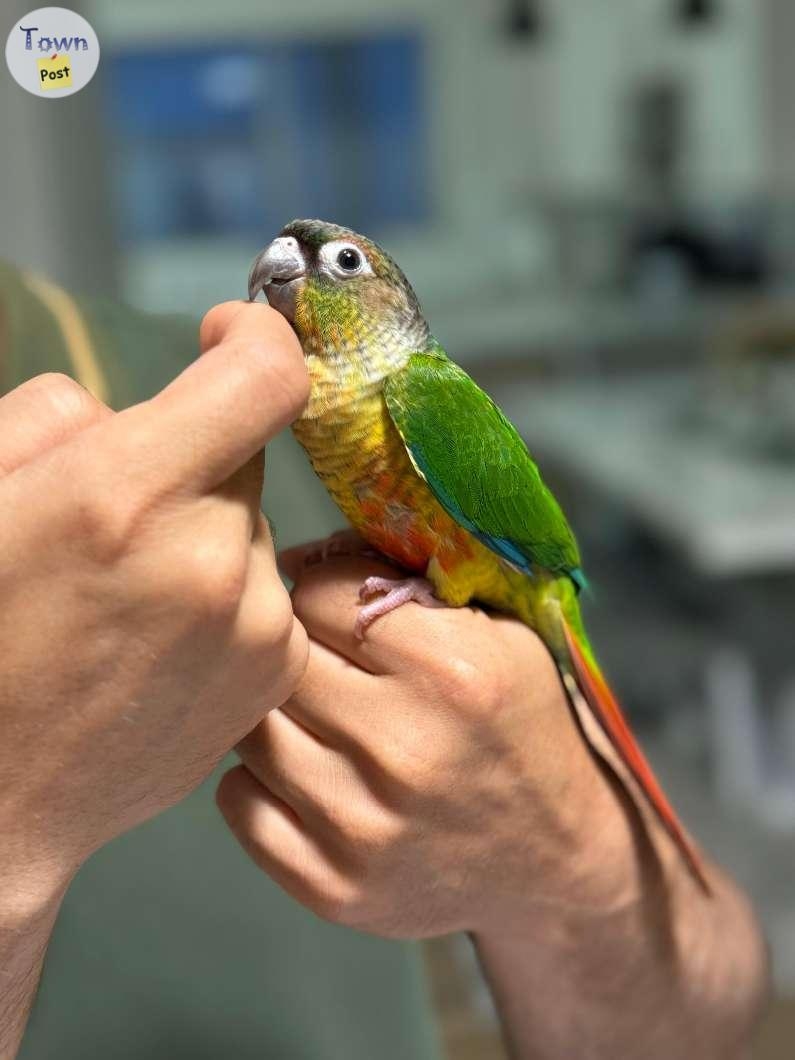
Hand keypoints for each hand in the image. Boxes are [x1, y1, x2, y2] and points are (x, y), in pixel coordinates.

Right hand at [0, 302, 308, 895]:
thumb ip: (54, 419)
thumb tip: (123, 415)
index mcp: (125, 497)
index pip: (265, 377)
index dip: (254, 335)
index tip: (223, 334)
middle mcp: (212, 560)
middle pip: (243, 455)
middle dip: (189, 462)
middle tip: (118, 519)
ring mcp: (256, 626)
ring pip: (249, 527)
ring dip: (204, 535)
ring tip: (127, 601)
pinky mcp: (274, 675)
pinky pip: (267, 592)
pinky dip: (226, 595)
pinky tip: (158, 642)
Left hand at [217, 547, 634, 937]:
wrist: (554, 859)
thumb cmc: (520, 728)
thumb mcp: (499, 634)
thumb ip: (406, 584)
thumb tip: (294, 559)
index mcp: (451, 671)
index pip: (321, 595)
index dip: (321, 591)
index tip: (333, 607)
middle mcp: (404, 749)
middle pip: (283, 660)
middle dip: (297, 647)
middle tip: (321, 660)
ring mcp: (364, 827)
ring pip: (252, 729)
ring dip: (274, 713)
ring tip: (315, 716)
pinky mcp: (333, 888)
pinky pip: (238, 804)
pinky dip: (258, 781)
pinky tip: (304, 773)